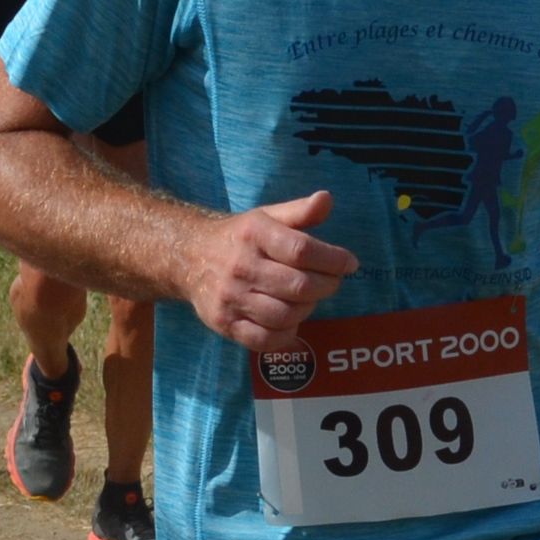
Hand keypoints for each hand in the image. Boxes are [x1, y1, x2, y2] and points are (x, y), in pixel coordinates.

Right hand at [184, 189, 357, 350]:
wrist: (189, 257)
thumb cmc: (239, 237)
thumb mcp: (267, 217)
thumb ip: (300, 211)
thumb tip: (327, 199)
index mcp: (254, 234)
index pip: (302, 250)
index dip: (333, 260)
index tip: (349, 263)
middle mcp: (241, 266)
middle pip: (299, 286)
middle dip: (327, 286)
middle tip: (332, 281)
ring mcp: (231, 298)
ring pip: (285, 315)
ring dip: (307, 309)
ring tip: (309, 299)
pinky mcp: (224, 323)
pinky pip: (264, 340)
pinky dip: (286, 335)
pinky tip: (291, 322)